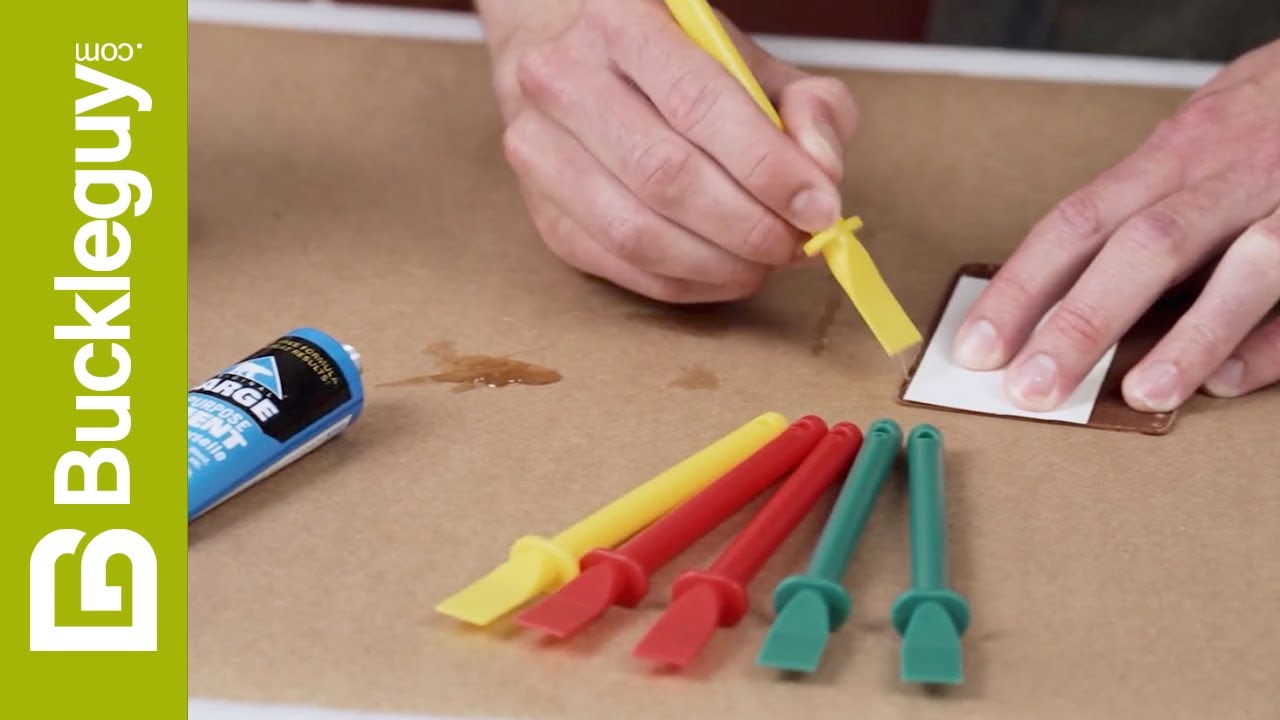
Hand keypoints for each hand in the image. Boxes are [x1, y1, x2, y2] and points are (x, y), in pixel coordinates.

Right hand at [477, 0, 856, 302]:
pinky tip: (725, 271)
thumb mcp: (747, 60)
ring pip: (637, 233)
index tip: (818, 207)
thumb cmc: (669, 62)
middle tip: (796, 242)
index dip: (766, 167)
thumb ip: (806, 106)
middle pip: (666, 176)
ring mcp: (540, 152)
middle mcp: (564, 82)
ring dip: (718, 262)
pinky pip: (622, 267)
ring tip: (766, 260)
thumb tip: (821, 176)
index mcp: (620, 21)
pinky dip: (688, 283)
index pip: (698, 103)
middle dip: (748, 224)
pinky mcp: (543, 213)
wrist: (566, 60)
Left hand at [954, 38, 1279, 411]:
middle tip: (1029, 387)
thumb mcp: (1193, 140)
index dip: (1021, 288)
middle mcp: (1227, 174)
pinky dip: (1270, 342)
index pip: (1078, 222)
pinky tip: (1227, 381)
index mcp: (1174, 154)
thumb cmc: (1266, 115)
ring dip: (1189, 336)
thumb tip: (1053, 289)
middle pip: (1144, 245)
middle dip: (1080, 321)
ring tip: (1138, 394)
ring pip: (1245, 265)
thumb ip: (1139, 206)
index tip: (977, 346)